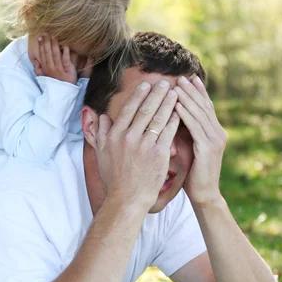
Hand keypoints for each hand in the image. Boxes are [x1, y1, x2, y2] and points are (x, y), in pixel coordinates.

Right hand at [34, 34, 80, 83]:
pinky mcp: (67, 71)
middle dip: (46, 42)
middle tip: (46, 33)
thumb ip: (39, 69)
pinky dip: (65, 53)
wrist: (63, 93)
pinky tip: (65, 46)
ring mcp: (59, 69)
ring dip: (55, 45)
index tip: (40, 37)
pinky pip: (66, 60)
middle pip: (48, 52)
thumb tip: (36, 61)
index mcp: (45, 68)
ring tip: (54, 36)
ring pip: (56, 55)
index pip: (42, 54)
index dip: (41, 45)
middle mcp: (51, 67)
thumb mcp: (44, 77)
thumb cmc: (55, 83)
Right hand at [95, 81, 178, 210]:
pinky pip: (168, 132)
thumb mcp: (102, 154)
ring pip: (158, 118)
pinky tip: (180, 112)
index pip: (128, 110)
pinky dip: (174, 120)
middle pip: (145, 110)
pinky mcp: (158, 153)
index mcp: (115, 135)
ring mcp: (144, 145)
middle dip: (156, 94)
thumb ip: (101, 134)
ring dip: (168, 103)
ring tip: (175, 93)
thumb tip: (102, 117)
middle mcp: (128, 137)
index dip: (138, 96)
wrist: (127, 198)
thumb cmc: (114, 178)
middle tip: (164, 83)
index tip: (146, 85)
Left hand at [174, 75, 227, 206]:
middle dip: (192, 90)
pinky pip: (195, 127)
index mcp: (215, 132)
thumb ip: (187, 133)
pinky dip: (185, 114)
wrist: (204, 195)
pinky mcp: (208, 148)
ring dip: (187, 98)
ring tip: (177, 85)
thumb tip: (173, 115)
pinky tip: (175, 104)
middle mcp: (218, 133)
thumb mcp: (191, 148)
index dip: (198, 92)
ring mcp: (215, 140)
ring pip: (199, 113)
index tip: (188, 78)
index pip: (206, 107)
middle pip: (204, 106)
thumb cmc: (194, 174)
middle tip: (181, 76)